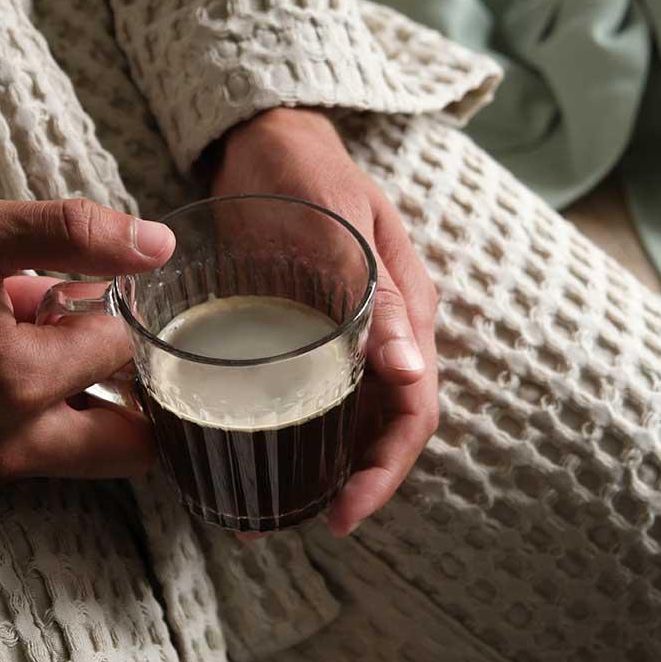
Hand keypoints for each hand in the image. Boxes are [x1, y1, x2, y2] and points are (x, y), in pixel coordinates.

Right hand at [0, 198, 175, 483]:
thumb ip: (75, 235)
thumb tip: (160, 244)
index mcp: (19, 382)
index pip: (123, 350)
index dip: (112, 308)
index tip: (78, 283)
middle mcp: (12, 443)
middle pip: (132, 444)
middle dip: (136, 388)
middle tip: (99, 331)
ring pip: (91, 453)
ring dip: (95, 402)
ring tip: (49, 340)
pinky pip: (45, 453)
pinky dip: (52, 413)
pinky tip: (10, 359)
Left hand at [212, 108, 439, 535]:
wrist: (264, 138)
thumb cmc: (304, 171)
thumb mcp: (339, 224)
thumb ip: (375, 293)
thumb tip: (412, 373)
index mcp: (404, 310)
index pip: (413, 410)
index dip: (385, 470)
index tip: (343, 512)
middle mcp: (382, 333)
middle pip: (383, 427)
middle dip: (351, 484)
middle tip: (298, 523)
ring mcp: (344, 335)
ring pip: (346, 419)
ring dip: (316, 467)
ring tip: (265, 511)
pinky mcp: (307, 333)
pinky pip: (307, 393)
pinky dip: (287, 430)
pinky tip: (247, 454)